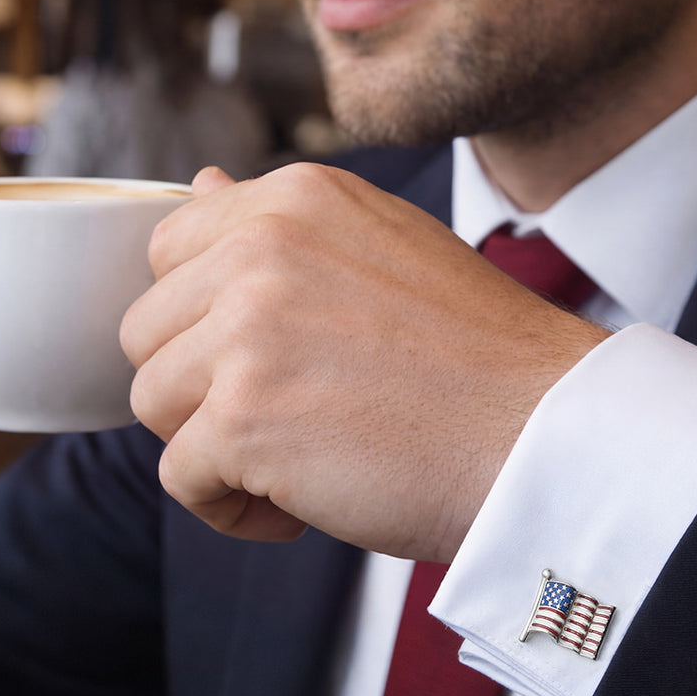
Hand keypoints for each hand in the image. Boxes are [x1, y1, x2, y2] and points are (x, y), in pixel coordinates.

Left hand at [122, 163, 609, 561]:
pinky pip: (178, 478)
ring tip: (301, 463)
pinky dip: (232, 508)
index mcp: (295, 199)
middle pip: (148, 331)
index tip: (272, 359)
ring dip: (214, 447)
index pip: (170, 251)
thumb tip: (199, 187)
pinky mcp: (244, 417)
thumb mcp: (383, 249)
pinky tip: (302, 507)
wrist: (548, 435)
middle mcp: (261, 248)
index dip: (204, 321)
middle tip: (292, 416)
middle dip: (202, 387)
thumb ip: (283, 227)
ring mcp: (248, 330)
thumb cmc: (479, 358)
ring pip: (152, 402)